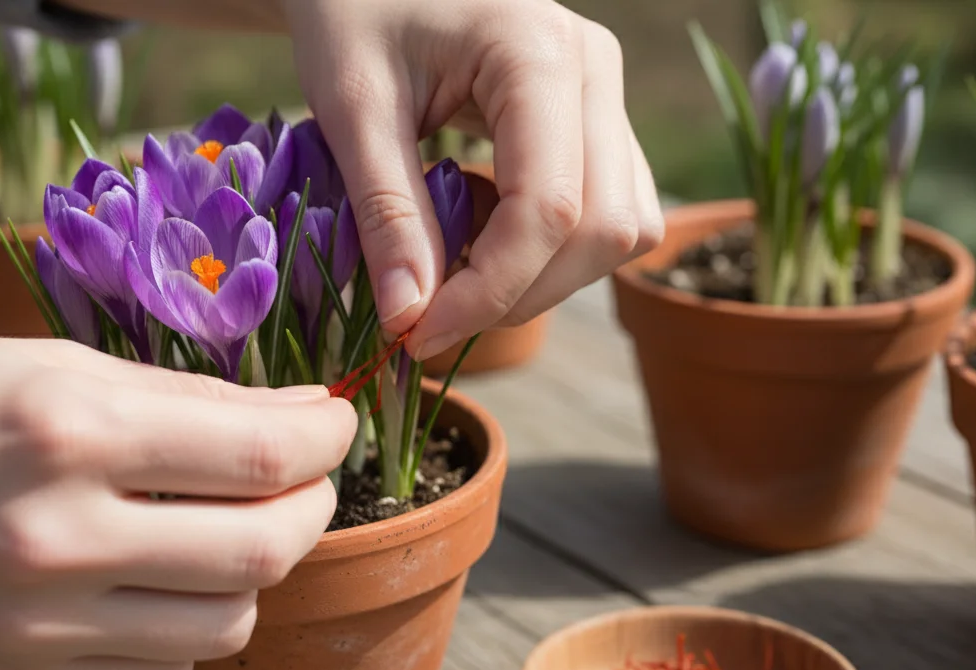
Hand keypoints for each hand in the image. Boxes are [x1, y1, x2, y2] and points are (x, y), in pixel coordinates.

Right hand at [0, 338, 354, 669]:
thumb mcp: (49, 362)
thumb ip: (187, 398)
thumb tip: (300, 415)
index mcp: (67, 432)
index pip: (259, 454)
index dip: (324, 438)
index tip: (330, 423)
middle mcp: (58, 537)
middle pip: (263, 551)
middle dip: (312, 506)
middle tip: (303, 476)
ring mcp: (39, 623)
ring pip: (226, 624)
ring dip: (255, 571)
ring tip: (228, 525)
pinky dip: (191, 625)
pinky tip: (163, 580)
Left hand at [283, 0, 664, 359]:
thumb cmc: (353, 15)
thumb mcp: (353, 110)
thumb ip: (389, 214)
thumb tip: (412, 317)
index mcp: (539, 52)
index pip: (549, 207)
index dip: (491, 290)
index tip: (420, 333)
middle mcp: (596, 69)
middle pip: (604, 228)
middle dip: (520, 295)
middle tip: (432, 321)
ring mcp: (608, 94)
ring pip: (623, 229)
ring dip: (544, 279)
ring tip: (455, 271)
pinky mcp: (600, 121)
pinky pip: (611, 212)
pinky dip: (553, 252)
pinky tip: (483, 238)